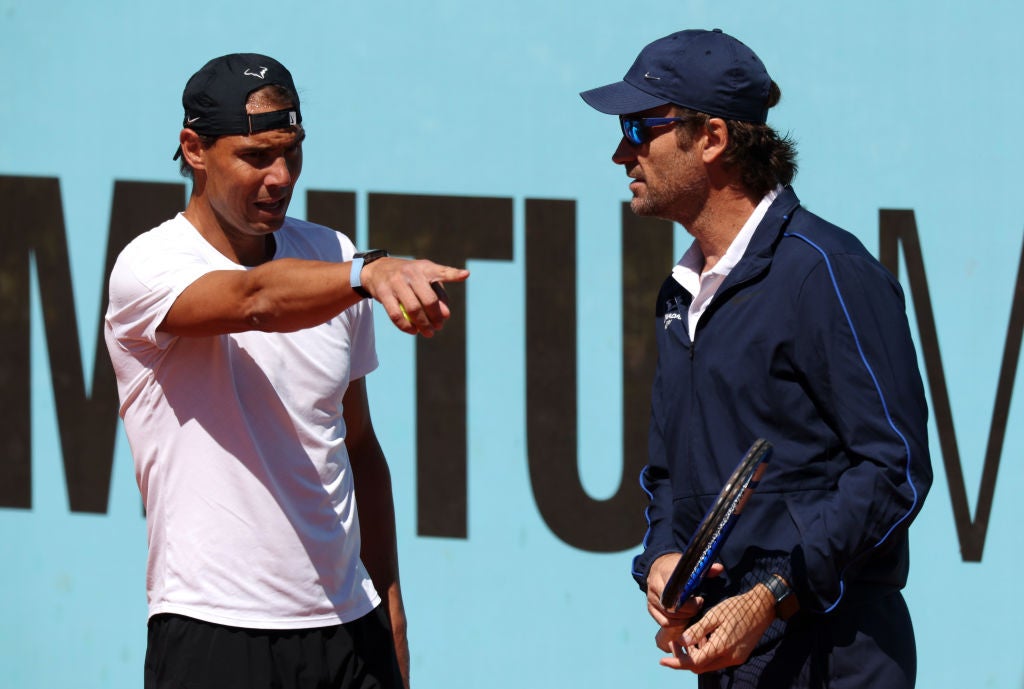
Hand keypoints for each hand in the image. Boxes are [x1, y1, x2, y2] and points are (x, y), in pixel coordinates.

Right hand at [360, 258, 469, 336]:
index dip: (453, 274)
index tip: (465, 275)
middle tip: (439, 327)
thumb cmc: (409, 277)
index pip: (441, 271)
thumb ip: (439, 295)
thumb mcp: (424, 279)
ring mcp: (396, 282)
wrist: (377, 270)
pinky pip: (396, 315)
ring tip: (428, 333)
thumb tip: (446, 315)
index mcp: (425, 267)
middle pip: (428, 299)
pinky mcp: (383, 292)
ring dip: (423, 325)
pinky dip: (406, 326)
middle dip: (436, 317)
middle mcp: (411, 273)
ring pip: (413, 309)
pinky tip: (413, 331)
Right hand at [646, 554, 723, 653]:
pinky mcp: (651, 608)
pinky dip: (676, 624)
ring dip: (683, 619)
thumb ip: (706, 569)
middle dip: (689, 611)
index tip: (700, 600)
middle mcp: (655, 586)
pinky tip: (684, 618)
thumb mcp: (690, 565)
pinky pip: (663, 622)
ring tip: (692, 613)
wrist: (658, 566)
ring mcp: (651, 599)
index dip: (689, 602)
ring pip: (668, 617)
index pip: (675, 592)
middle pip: (672, 608)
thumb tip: (719, 569)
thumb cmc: (677, 567)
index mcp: (665, 573)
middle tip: (698, 607)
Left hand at [659, 582, 775, 673]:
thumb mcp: (714, 615)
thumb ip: (697, 630)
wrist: (762, 607)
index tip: (662, 660)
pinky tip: (703, 639)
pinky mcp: (739, 656)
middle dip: (684, 659)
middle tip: (674, 644)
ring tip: (688, 639)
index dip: (676, 662)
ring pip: (709, 665)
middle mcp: (729, 658)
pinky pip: (718, 660)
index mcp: (721, 647)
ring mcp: (736, 659)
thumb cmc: (736, 608)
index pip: (694, 663)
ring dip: (696, 656)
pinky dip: (707, 653)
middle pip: (700, 667)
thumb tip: (680, 642)